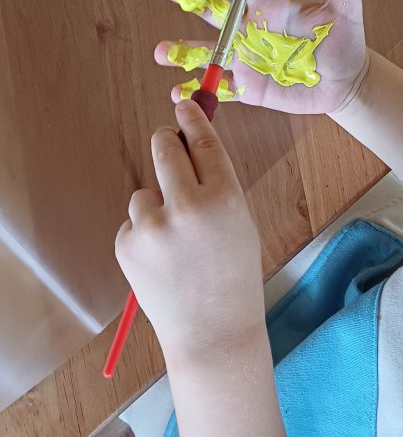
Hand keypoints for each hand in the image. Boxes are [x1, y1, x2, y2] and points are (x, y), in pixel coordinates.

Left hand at [115, 100, 264, 359]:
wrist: (214, 331)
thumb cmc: (233, 275)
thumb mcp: (240, 222)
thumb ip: (217, 184)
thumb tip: (190, 142)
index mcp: (225, 197)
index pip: (202, 141)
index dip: (192, 118)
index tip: (184, 105)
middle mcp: (188, 206)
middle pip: (163, 149)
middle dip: (164, 141)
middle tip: (166, 142)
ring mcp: (154, 227)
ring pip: (144, 192)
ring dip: (155, 206)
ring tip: (176, 244)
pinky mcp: (128, 246)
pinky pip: (133, 224)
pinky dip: (144, 236)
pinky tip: (163, 263)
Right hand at [153, 0, 368, 114]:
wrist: (344, 84)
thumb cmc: (343, 42)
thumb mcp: (346, 10)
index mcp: (268, 4)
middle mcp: (249, 28)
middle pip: (211, 8)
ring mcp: (245, 58)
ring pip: (206, 50)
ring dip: (182, 50)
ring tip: (160, 51)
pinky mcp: (248, 87)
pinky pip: (218, 88)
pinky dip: (198, 89)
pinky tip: (177, 93)